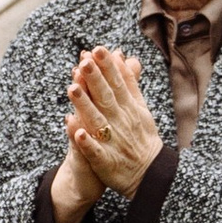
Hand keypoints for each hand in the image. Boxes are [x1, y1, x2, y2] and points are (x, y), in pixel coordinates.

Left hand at [68, 44, 163, 198]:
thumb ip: (129, 82)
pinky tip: (78, 132)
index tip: (97, 49)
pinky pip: (95, 151)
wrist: (149, 173)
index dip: (107, 67)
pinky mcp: (106, 161)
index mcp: (128, 108)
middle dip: (95, 80)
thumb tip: (124, 56)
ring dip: (85, 105)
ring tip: (72, 89)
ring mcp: (113, 141)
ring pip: (97, 121)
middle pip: (106, 98)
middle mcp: (121, 122)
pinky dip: (87, 143)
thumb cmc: (140, 136)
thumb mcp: (139, 107)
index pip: (117, 84)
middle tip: (84, 61)